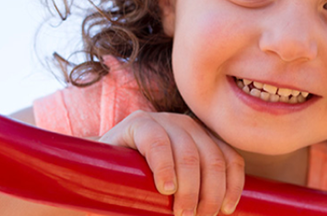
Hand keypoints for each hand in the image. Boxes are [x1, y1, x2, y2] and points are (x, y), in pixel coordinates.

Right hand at [100, 110, 244, 215]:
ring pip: (189, 154)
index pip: (229, 159)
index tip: (227, 210)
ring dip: (190, 189)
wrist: (94, 172)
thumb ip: (194, 196)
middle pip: (212, 160)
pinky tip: (166, 189)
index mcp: (202, 140)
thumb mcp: (174, 190)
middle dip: (210, 194)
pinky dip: (166, 168)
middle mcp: (187, 126)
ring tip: (183, 214)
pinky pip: (158, 144)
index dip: (233, 186)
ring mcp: (164, 121)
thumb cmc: (139, 188)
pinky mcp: (139, 123)